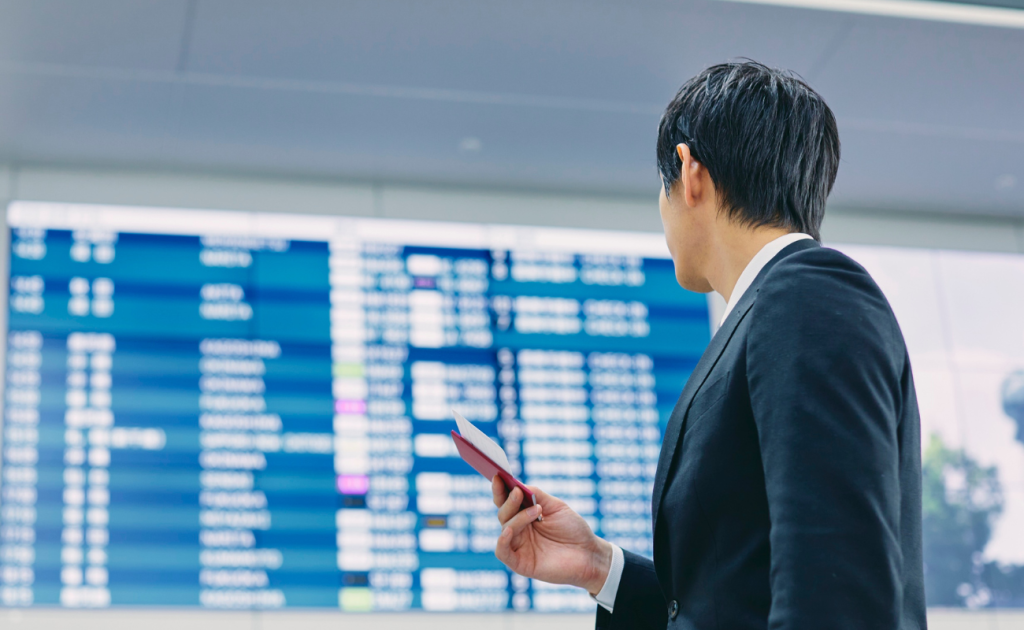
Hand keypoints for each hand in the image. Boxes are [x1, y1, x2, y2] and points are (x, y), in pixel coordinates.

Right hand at [491, 476, 612, 594]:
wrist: (589, 553)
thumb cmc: (573, 529)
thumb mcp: (555, 506)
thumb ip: (536, 495)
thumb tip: (517, 484)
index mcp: (525, 515)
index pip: (506, 501)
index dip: (500, 489)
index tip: (498, 475)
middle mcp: (519, 530)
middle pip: (503, 513)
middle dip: (509, 501)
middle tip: (519, 493)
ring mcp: (519, 546)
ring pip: (505, 528)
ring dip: (517, 517)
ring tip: (536, 510)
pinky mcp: (520, 563)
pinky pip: (502, 552)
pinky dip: (502, 540)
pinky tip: (510, 530)